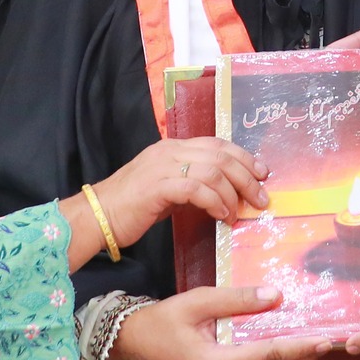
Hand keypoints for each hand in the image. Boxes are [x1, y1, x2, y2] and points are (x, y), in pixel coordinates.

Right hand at [95, 137, 269, 245]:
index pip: (217, 144)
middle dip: (246, 177)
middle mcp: (170, 151)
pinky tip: (220, 215)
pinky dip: (215, 202)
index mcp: (173, 147)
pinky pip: (196, 189)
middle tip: (260, 199)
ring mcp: (163, 166)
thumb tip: (222, 193)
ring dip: (232, 194)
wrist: (97, 215)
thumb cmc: (131, 206)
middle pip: (221, 155)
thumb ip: (192, 184)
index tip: (262, 174)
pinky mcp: (158, 186)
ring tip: (236, 214)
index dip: (244, 157)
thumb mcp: (167, 188)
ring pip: (213, 171)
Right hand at [110, 286, 329, 359]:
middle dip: (304, 358)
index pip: (270, 354)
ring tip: (317, 346)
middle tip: (333, 343)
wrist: (133, 344)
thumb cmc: (162, 320)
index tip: (326, 339)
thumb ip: (237, 300)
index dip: (300, 346)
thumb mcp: (198, 301)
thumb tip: (276, 296)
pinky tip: (290, 352)